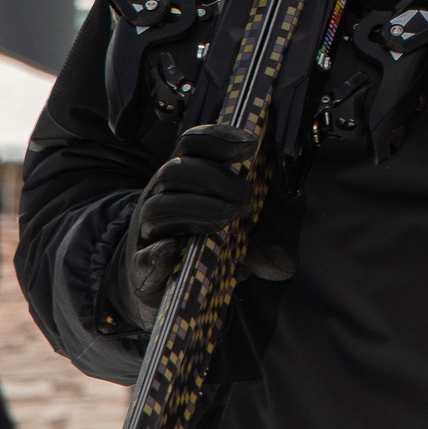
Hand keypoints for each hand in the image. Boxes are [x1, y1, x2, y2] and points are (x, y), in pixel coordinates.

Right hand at [115, 124, 258, 327]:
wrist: (158, 290)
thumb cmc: (201, 250)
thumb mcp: (234, 235)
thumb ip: (258, 242)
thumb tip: (286, 264)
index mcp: (182, 181)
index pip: (192, 144)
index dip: (218, 138)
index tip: (251, 145)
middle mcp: (158, 199)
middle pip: (175, 170)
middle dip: (214, 177)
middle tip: (247, 197)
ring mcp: (147, 234)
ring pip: (158, 208)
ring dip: (195, 208)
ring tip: (226, 219)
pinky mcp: (141, 270)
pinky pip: (142, 258)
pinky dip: (157, 253)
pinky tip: (173, 249)